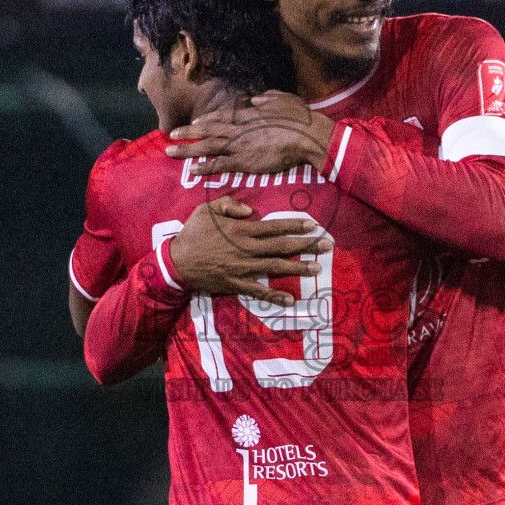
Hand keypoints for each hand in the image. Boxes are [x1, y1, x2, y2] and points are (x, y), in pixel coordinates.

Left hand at [165, 91, 335, 175]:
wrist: (307, 136)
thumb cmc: (300, 118)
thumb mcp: (283, 99)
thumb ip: (267, 99)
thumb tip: (257, 99)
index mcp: (247, 114)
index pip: (220, 116)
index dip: (205, 120)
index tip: (193, 123)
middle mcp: (239, 128)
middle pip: (207, 130)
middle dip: (187, 133)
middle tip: (171, 135)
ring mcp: (240, 145)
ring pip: (208, 147)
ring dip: (188, 150)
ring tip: (171, 152)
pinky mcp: (246, 161)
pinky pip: (220, 164)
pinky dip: (206, 166)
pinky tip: (193, 170)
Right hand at [168, 195, 331, 306]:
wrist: (177, 262)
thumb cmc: (192, 233)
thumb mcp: (207, 209)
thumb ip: (230, 204)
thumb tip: (251, 210)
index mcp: (241, 230)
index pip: (274, 227)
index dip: (294, 226)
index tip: (312, 226)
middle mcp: (246, 249)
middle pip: (282, 246)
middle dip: (306, 246)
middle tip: (327, 245)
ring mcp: (242, 268)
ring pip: (275, 267)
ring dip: (298, 268)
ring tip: (317, 268)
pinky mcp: (235, 283)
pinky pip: (258, 290)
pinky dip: (274, 295)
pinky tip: (290, 299)